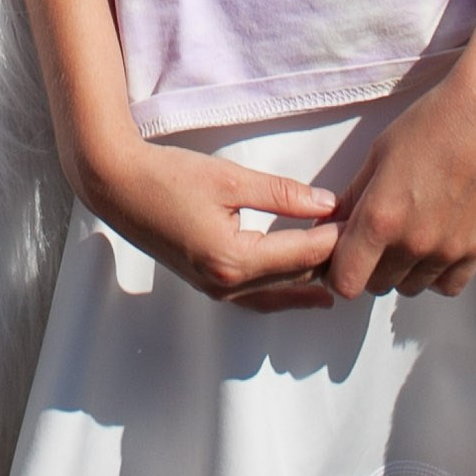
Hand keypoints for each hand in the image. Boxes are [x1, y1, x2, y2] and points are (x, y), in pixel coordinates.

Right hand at [79, 133, 339, 309]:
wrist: (117, 187)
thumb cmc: (168, 176)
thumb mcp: (229, 178)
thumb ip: (281, 194)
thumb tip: (326, 204)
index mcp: (234, 260)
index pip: (300, 255)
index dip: (333, 239)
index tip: (359, 224)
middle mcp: (227, 285)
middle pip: (292, 280)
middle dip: (326, 263)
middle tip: (359, 248)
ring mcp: (214, 289)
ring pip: (275, 296)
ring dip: (306, 285)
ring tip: (338, 280)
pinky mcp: (206, 283)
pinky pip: (255, 298)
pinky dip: (280, 292)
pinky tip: (295, 287)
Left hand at [324, 57, 475, 301]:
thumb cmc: (430, 123)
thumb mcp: (379, 153)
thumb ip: (355, 195)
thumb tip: (336, 223)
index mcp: (381, 218)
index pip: (346, 281)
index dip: (338, 269)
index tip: (342, 253)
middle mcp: (413, 243)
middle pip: (377, 285)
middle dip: (368, 266)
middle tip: (375, 238)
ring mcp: (448, 251)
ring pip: (410, 287)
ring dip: (402, 269)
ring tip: (408, 233)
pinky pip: (447, 285)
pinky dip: (435, 273)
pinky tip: (434, 244)